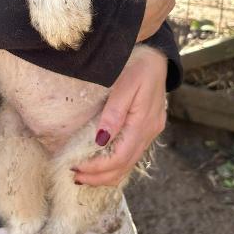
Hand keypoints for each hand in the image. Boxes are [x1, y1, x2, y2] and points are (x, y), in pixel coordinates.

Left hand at [71, 47, 167, 186]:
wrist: (158, 55)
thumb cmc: (140, 65)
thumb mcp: (126, 84)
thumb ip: (114, 112)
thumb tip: (100, 141)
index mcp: (144, 122)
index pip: (119, 157)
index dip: (97, 168)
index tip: (75, 168)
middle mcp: (150, 131)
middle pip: (125, 166)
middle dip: (99, 176)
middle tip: (75, 177)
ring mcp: (151, 131)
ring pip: (130, 163)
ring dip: (107, 174)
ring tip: (85, 176)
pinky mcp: (149, 128)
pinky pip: (132, 154)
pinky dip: (116, 165)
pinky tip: (102, 163)